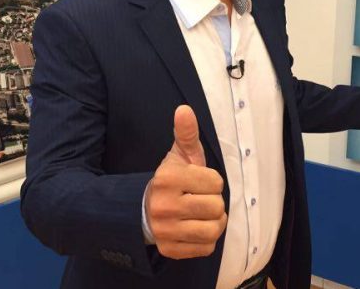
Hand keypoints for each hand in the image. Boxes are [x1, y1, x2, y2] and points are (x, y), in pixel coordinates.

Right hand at [145, 105, 226, 258]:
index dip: (212, 182)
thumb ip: (186, 133)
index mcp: (168, 178)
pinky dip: (207, 240)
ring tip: (203, 216)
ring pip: (213, 230)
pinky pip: (206, 248)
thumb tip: (184, 109)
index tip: (199, 182)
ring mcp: (166, 230)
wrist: (143, 211)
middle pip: (216, 207)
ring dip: (214, 223)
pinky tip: (195, 229)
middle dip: (214, 202)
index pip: (216, 183)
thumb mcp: (178, 156)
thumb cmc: (170, 181)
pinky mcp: (170, 250)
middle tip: (200, 200)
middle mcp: (164, 205)